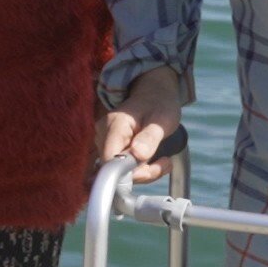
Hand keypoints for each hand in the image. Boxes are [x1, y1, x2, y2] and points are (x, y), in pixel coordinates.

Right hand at [96, 67, 181, 183]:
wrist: (155, 93)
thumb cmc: (159, 103)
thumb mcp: (162, 120)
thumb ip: (149, 137)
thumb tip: (137, 155)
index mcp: (115, 125)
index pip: (110, 160)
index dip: (128, 173)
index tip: (152, 169)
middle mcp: (104, 134)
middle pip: (115, 169)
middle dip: (141, 173)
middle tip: (164, 164)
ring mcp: (105, 142)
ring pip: (119, 172)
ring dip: (143, 172)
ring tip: (163, 161)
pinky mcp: (111, 148)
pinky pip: (122, 168)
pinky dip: (140, 170)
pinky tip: (155, 162)